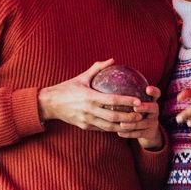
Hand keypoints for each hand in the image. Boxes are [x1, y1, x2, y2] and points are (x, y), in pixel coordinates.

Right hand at [39, 60, 154, 134]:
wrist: (49, 104)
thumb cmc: (67, 88)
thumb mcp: (81, 77)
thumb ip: (97, 68)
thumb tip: (113, 60)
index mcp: (89, 97)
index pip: (112, 100)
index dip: (126, 101)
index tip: (138, 101)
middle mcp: (88, 110)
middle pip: (113, 117)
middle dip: (129, 117)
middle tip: (141, 115)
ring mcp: (86, 120)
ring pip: (109, 126)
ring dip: (123, 126)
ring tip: (135, 123)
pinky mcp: (85, 127)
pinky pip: (102, 129)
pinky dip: (113, 128)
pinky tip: (123, 126)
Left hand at [115, 85, 164, 147]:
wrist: (147, 130)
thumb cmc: (136, 111)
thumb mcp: (135, 101)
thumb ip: (126, 90)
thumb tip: (110, 69)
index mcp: (151, 101)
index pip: (156, 94)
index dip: (154, 91)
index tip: (147, 89)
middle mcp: (154, 111)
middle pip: (153, 108)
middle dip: (145, 107)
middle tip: (135, 108)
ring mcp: (152, 122)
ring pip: (143, 123)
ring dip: (133, 124)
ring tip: (122, 124)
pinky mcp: (149, 133)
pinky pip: (139, 134)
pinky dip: (129, 134)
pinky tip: (119, 133)